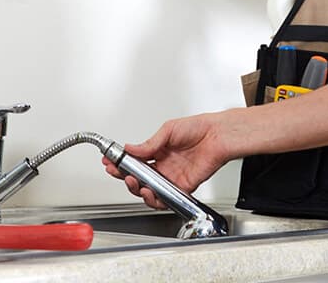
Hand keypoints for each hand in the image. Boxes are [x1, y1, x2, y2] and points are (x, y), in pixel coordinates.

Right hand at [102, 113, 232, 209]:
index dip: (121, 164)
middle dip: (124, 177)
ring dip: (137, 189)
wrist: (218, 136)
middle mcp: (164, 166)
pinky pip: (166, 199)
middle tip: (117, 172)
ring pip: (149, 191)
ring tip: (132, 181)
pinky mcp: (183, 187)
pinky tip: (148, 192)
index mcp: (159, 152)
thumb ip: (149, 144)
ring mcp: (172, 177)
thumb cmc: (199, 128)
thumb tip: (130, 149)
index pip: (134, 162)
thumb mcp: (169, 130)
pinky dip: (155, 199)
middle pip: (139, 178)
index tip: (109, 162)